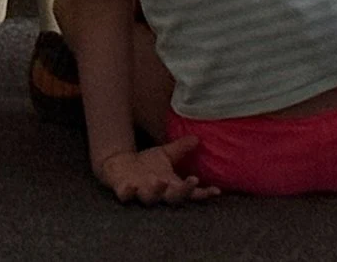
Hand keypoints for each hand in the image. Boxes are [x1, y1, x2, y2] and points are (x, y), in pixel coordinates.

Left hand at [96, 139, 217, 204]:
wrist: (119, 167)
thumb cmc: (146, 165)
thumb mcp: (166, 155)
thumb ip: (181, 149)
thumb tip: (197, 137)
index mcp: (170, 186)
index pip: (190, 193)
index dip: (203, 193)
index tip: (216, 190)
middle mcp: (159, 193)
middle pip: (174, 198)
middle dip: (183, 191)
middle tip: (192, 181)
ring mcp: (141, 193)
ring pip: (150, 198)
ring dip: (156, 190)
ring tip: (160, 180)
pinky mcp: (124, 191)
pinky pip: (126, 195)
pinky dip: (128, 193)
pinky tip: (131, 186)